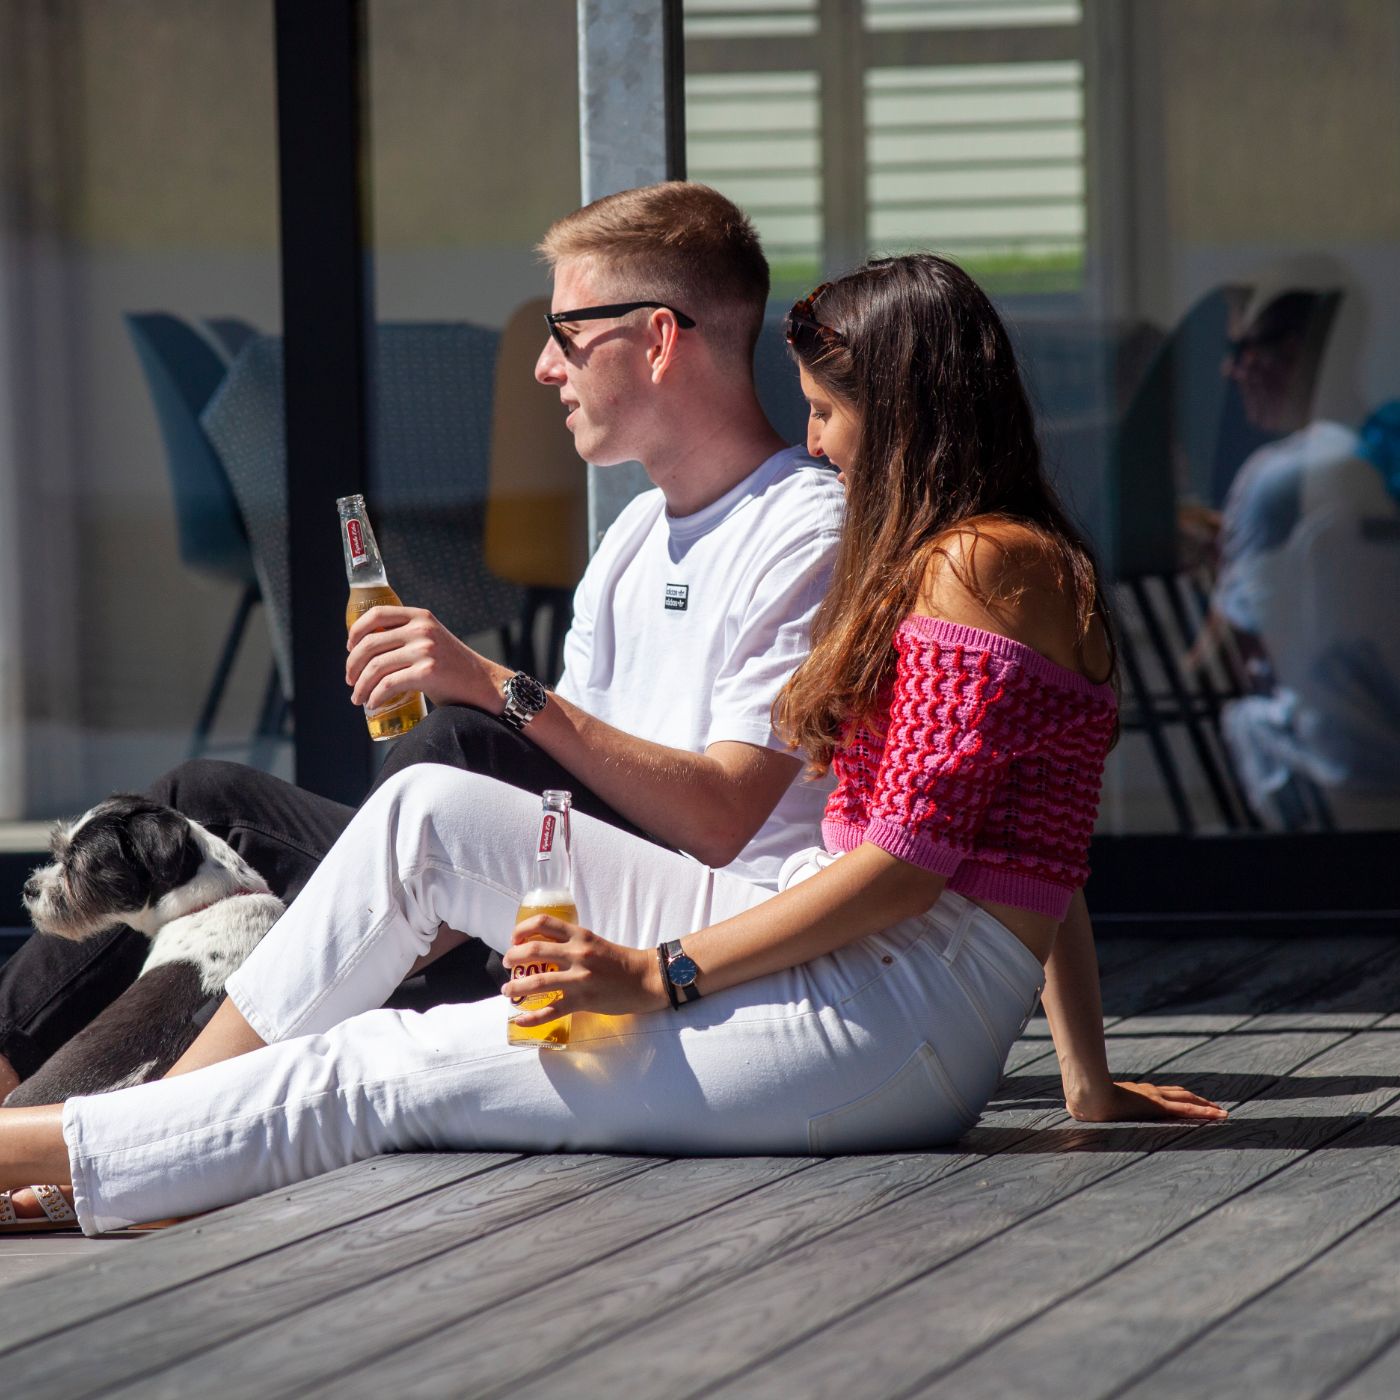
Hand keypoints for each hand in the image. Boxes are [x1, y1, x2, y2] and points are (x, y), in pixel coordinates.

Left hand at [346, 605, 505, 710]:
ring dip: (360, 686)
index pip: (376, 614)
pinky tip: (373, 703)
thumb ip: (408, 638)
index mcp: (420, 617)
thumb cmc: (454, 668)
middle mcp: (421, 630)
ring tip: (358, 698)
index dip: (356, 631)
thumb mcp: (432, 641)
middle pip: (369, 644)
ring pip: (375, 667)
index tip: (349, 648)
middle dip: (353, 665)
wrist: (484, 685)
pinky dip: (375, 696)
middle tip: (350, 680)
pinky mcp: (427, 673)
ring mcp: (424, 650)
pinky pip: (388, 685)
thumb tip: (368, 651)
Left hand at [501, 917, 669, 1024]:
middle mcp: (577, 953)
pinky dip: (532, 1017)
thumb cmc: (620, 961)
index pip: (544, 923)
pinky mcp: (583, 1000)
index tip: (514, 938)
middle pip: (534, 950)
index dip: (523, 929)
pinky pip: (552, 1010)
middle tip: (507, 964)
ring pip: (538, 981)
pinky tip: (519, 1020)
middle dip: (513, 957)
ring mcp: (580, 978)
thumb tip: (543, 951)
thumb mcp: (595, 943)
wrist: (646, 979)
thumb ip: (572, 944)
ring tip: (507, 992)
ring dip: (516, 987)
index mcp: (580, 935)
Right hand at [1068, 1081, 1226, 1123]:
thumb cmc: (1088, 1101)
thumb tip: (1075, 1110)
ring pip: (1188, 1101)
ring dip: (1206, 1107)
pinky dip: (1204, 1112)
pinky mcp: (1157, 1106)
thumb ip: (1093, 1107)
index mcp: (1138, 1093)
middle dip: (1200, 1101)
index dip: (1182, 1098)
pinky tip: (1217, 1115)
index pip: (1166, 1094)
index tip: (1194, 1103)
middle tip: (1216, 1108)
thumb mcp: (1095, 1105)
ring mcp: (1155, 1098)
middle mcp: (1150, 1092)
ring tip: (1222, 1114)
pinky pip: (1186, 1110)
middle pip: (1181, 1095)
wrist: (1088, 1095)